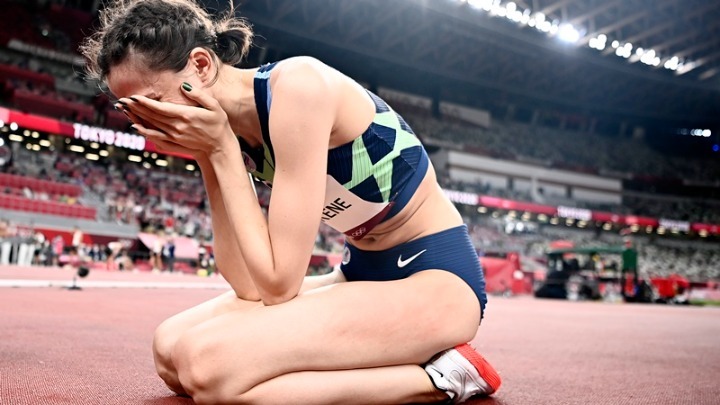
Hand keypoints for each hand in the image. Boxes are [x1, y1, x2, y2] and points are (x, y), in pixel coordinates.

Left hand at [117, 83, 236, 155]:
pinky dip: (144, 131)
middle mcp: (177, 126)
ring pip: (151, 124)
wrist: (220, 147)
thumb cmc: (219, 124)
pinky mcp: (175, 142)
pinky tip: (135, 126)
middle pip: (152, 115)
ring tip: (124, 110)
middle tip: (122, 100)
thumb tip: (183, 86)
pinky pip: (156, 136)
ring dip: (137, 117)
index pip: (160, 107)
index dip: (145, 102)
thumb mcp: (214, 106)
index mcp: (185, 115)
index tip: (133, 96)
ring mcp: (175, 136)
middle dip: (135, 107)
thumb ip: (199, 95)